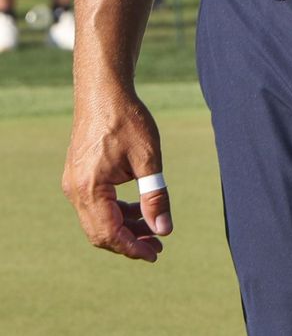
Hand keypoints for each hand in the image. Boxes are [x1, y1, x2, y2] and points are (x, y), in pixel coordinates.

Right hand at [63, 88, 172, 261]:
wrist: (103, 91)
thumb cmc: (127, 119)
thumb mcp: (147, 158)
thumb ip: (154, 195)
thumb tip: (164, 229)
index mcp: (90, 188)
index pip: (110, 233)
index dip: (133, 248)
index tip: (155, 253)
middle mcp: (76, 191)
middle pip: (100, 232)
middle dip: (129, 241)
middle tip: (157, 245)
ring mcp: (74, 184)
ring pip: (98, 220)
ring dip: (124, 227)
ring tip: (153, 228)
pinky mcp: (78, 176)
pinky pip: (95, 205)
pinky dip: (115, 211)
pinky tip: (137, 208)